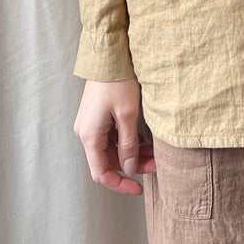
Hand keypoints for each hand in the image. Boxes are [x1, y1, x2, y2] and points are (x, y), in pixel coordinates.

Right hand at [73, 77, 155, 194]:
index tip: (138, 189)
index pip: (101, 173)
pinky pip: (111, 137)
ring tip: (155, 152)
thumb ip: (128, 145)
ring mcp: (90, 124)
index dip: (120, 184)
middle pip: (109, 161)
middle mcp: (86, 133)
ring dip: (132, 153)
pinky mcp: (97, 116)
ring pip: (112, 149)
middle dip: (133, 165)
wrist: (108, 55)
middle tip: (157, 164)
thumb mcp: (128, 114)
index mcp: (90, 136)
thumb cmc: (117, 81)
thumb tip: (129, 168)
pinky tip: (143, 140)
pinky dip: (127, 141)